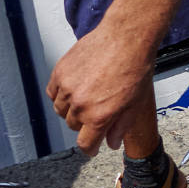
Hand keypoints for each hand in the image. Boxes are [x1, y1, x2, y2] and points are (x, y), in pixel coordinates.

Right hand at [47, 22, 154, 154]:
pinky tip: (74, 88)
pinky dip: (60, 94)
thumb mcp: (135, 103)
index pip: (85, 144)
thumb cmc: (136, 68)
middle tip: (97, 112)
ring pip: (60, 110)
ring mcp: (67, 88)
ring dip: (71, 109)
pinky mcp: (60, 72)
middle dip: (85, 124)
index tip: (92, 148)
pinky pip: (52, 92)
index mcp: (99, 116)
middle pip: (73, 126)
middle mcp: (79, 105)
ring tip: (87, 98)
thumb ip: (120, 126)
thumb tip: (110, 144)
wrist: (126, 39)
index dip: (90, 148)